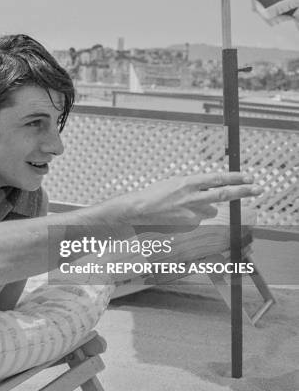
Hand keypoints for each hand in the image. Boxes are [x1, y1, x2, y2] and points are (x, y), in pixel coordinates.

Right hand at [120, 172, 261, 226]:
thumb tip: (212, 191)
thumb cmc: (156, 194)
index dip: (235, 178)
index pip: (217, 179)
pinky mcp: (188, 223)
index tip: (249, 177)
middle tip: (258, 188)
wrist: (140, 209)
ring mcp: (191, 211)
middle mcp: (192, 196)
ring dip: (205, 207)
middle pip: (224, 194)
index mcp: (188, 182)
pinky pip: (198, 218)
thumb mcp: (176, 183)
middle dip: (244, 191)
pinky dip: (192, 216)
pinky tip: (178, 214)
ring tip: (186, 205)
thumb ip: (195, 186)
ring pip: (210, 209)